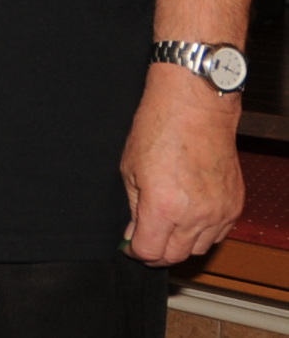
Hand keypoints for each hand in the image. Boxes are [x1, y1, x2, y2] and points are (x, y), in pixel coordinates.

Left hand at [120, 63, 243, 264]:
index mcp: (164, 207)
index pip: (149, 252)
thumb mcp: (130, 169)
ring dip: (180, 244)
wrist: (195, 108)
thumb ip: (133, 207)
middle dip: (156, 252)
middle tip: (144, 239)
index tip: (128, 245)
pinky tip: (188, 218)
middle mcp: (195, 215)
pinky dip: (202, 232)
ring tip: (166, 227)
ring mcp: (219, 212)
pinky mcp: (234, 205)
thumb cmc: (158, 130)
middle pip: (175, 256)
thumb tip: (133, 233)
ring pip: (199, 248)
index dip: (134, 251)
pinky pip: (218, 234)